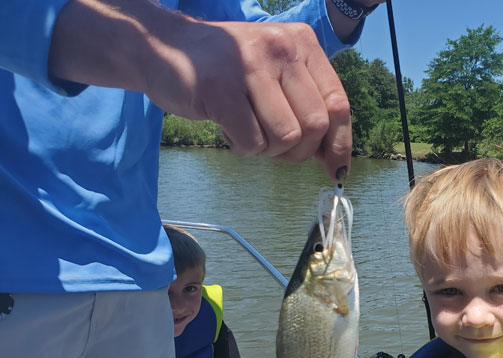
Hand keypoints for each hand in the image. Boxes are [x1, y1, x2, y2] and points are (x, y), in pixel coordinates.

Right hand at [154, 19, 352, 179]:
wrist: (161, 47)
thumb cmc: (226, 71)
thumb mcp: (275, 74)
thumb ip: (306, 106)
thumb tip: (335, 159)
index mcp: (302, 43)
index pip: (338, 103)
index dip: (340, 143)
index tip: (336, 170)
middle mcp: (281, 47)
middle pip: (315, 126)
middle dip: (299, 151)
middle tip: (274, 146)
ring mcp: (249, 64)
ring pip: (286, 137)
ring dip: (268, 149)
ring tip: (248, 130)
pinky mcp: (219, 88)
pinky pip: (253, 143)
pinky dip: (243, 148)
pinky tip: (228, 128)